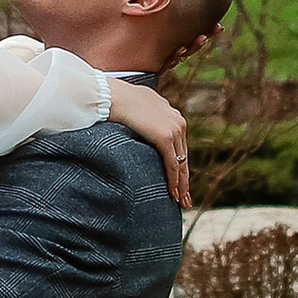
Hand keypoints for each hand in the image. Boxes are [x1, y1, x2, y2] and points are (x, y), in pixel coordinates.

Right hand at [106, 74, 192, 206]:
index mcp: (173, 115)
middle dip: (184, 179)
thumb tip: (141, 119)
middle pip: (184, 156)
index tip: (181, 181)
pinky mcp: (165, 137)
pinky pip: (172, 164)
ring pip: (181, 163)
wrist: (112, 96)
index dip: (180, 165)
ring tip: (181, 201)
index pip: (179, 146)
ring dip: (181, 184)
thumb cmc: (119, 101)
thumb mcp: (140, 107)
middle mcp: (178, 122)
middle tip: (186, 198)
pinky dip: (173, 180)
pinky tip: (172, 193)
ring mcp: (174, 129)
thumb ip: (147, 116)